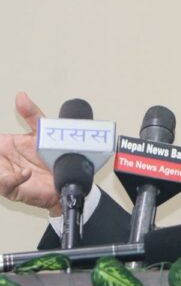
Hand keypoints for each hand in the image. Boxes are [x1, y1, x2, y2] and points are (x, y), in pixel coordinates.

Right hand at [0, 92, 58, 213]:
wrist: (69, 181)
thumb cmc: (52, 158)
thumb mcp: (41, 132)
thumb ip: (31, 114)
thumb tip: (21, 96)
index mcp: (4, 145)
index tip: (0, 141)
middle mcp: (2, 160)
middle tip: (2, 152)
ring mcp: (5, 175)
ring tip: (20, 165)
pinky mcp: (13, 189)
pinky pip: (4, 184)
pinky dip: (12, 178)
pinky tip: (26, 172)